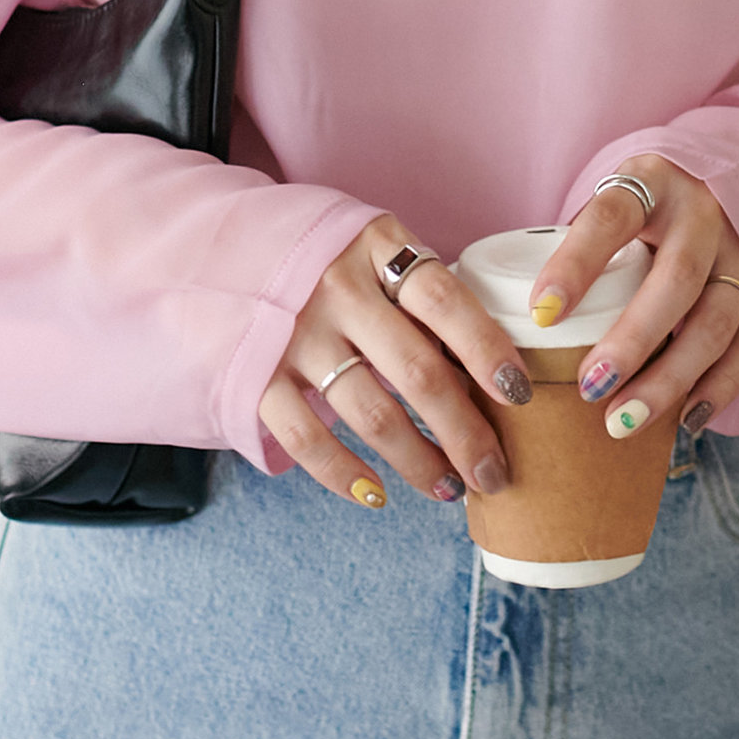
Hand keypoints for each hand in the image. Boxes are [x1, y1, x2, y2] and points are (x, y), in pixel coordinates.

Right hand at [258, 212, 533, 509]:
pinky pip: (305, 437)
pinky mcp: (255, 373)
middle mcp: (336, 287)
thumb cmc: (323, 253)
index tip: (520, 394)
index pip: (445, 301)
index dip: (487, 349)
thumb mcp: (373, 245)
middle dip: (464, 431)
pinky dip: (343, 473)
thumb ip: (418, 290)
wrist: (218, 245)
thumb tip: (487, 362)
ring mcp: (293, 332)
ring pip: (369, 413)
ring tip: (449, 488)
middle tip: (495, 472)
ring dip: (416, 460)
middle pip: (416, 370)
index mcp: (376, 246)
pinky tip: (377, 494)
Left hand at [531, 155, 738, 438]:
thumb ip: (574, 249)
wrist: (719, 184)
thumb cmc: (640, 209)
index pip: (611, 218)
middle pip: (677, 277)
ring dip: (671, 377)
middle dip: (632, 339)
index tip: (541, 314)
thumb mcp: (609, 205)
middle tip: (589, 388)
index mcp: (651, 182)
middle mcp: (704, 214)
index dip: (576, 265)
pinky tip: (685, 422)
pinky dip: (721, 387)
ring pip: (716, 320)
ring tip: (623, 421)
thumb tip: (513, 323)